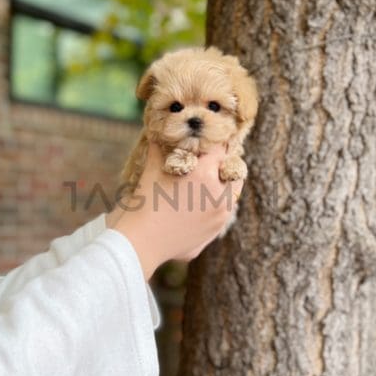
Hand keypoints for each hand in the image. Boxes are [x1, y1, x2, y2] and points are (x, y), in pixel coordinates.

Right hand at [107, 143, 243, 279]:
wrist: (142, 241)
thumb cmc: (145, 202)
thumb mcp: (152, 169)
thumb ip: (159, 148)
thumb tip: (159, 134)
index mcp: (206, 174)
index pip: (221, 148)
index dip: (214, 141)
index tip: (209, 139)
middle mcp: (219, 194)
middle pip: (234, 170)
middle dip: (223, 164)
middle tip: (209, 162)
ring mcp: (220, 216)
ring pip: (232, 193)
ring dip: (222, 185)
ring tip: (204, 183)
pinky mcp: (215, 231)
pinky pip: (222, 212)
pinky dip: (214, 205)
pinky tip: (197, 205)